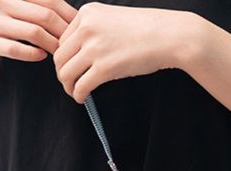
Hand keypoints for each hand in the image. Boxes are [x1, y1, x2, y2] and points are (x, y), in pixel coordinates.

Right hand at [0, 0, 76, 68]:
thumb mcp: (14, 9)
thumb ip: (36, 9)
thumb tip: (75, 18)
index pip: (49, 0)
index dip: (68, 15)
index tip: (82, 30)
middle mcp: (0, 2)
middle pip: (44, 16)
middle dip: (64, 32)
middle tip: (75, 46)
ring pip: (33, 32)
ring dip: (52, 45)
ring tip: (60, 54)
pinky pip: (15, 48)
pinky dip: (32, 54)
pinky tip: (42, 57)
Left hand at [53, 2, 191, 102]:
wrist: (170, 36)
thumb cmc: (149, 30)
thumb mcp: (115, 19)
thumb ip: (96, 29)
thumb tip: (84, 52)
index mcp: (88, 13)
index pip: (63, 38)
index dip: (65, 57)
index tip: (71, 67)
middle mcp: (86, 28)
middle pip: (60, 56)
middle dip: (62, 73)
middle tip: (70, 83)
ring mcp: (94, 48)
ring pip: (66, 72)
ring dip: (68, 86)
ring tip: (75, 92)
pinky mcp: (104, 68)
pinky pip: (80, 85)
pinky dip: (77, 95)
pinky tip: (82, 98)